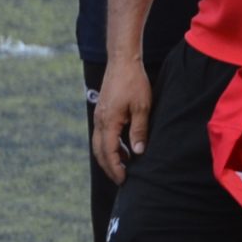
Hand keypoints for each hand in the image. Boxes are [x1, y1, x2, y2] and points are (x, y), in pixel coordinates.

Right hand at [93, 57, 152, 181]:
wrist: (122, 61)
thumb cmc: (134, 82)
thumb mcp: (142, 107)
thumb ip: (139, 131)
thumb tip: (139, 152)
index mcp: (108, 122)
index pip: (109, 152)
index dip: (116, 168)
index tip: (124, 179)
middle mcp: (100, 121)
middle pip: (99, 152)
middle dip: (109, 167)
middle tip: (121, 179)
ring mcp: (99, 116)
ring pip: (99, 144)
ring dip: (110, 157)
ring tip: (124, 165)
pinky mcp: (102, 112)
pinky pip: (103, 135)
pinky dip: (110, 145)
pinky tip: (123, 147)